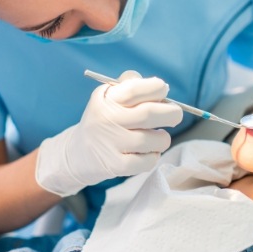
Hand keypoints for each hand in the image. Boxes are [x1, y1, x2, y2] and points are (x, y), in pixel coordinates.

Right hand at [35, 71, 182, 196]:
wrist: (77, 154)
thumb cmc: (103, 120)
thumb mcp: (108, 97)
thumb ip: (130, 86)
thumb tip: (160, 87)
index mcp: (106, 99)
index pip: (135, 89)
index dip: (157, 88)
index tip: (163, 91)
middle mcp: (107, 119)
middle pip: (149, 114)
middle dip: (172, 113)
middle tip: (175, 115)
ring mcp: (111, 143)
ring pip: (154, 139)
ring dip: (163, 138)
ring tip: (157, 137)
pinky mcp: (115, 165)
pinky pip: (148, 161)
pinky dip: (154, 156)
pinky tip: (147, 152)